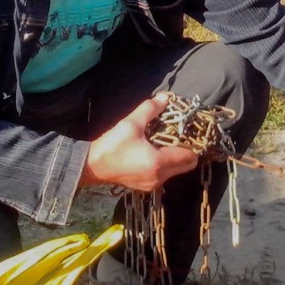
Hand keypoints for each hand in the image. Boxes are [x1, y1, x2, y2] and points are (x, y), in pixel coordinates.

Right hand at [80, 93, 199, 191]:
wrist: (91, 167)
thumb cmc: (111, 146)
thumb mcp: (131, 124)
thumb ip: (150, 110)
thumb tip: (165, 98)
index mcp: (158, 163)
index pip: (189, 156)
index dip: (193, 144)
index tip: (190, 131)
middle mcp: (159, 177)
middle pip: (186, 166)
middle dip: (187, 151)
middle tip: (181, 135)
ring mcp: (153, 184)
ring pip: (176, 171)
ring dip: (176, 158)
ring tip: (168, 141)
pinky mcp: (146, 186)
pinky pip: (165, 175)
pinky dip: (167, 164)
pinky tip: (157, 151)